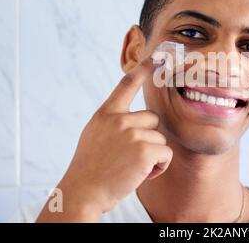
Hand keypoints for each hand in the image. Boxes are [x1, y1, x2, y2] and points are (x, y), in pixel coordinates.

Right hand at [36, 56, 172, 221]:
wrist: (83, 192)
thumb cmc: (90, 167)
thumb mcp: (95, 135)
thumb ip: (114, 122)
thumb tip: (138, 118)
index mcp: (106, 114)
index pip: (126, 84)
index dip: (144, 69)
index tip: (158, 56)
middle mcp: (119, 119)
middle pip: (152, 118)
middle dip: (148, 137)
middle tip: (130, 156)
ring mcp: (132, 133)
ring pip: (160, 138)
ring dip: (153, 155)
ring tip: (132, 168)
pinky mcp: (144, 150)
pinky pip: (166, 154)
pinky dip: (160, 167)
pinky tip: (142, 174)